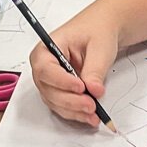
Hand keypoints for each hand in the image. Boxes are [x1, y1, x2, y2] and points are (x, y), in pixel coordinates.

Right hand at [29, 10, 122, 126]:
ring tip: (93, 113)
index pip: (46, 68)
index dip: (61, 81)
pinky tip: (90, 116)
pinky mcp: (60, 90)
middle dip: (70, 100)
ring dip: (73, 110)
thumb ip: (94, 69)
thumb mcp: (99, 47)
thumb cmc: (96, 30)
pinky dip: (76, 113)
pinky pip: (63, 106)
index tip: (80, 87)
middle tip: (91, 104)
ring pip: (55, 102)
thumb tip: (93, 90)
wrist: (102, 31)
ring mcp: (51, 80)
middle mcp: (44, 66)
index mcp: (47, 48)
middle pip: (48, 89)